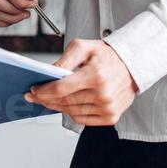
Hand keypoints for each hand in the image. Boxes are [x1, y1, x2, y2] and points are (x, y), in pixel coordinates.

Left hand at [24, 39, 139, 125]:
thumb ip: (64, 59)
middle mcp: (103, 94)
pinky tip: (68, 104)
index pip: (61, 89)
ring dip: (57, 106)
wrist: (133, 64)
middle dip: (45, 99)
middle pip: (64, 102)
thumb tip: (48, 73)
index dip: (43, 91)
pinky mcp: (110, 117)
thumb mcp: (83, 47)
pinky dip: (71, 113)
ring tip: (50, 99)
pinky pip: (82, 119)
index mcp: (96, 75)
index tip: (33, 90)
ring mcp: (107, 108)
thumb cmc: (108, 55)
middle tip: (35, 95)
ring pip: (71, 112)